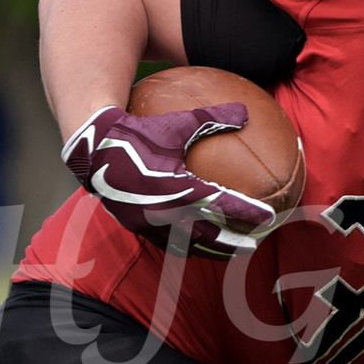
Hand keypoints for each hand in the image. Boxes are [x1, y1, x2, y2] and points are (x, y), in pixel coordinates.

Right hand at [63, 105, 276, 257]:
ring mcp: (149, 222)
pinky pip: (166, 242)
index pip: (223, 204)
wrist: (94, 148)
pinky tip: (195, 244)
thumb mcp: (177, 122)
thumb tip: (245, 112)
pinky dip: (185, 245)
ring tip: (228, 251)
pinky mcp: (136, 226)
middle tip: (254, 245)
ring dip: (210, 249)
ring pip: (187, 244)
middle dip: (232, 243)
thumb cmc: (138, 130)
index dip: (248, 212)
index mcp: (179, 186)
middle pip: (208, 235)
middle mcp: (165, 210)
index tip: (269, 218)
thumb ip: (212, 118)